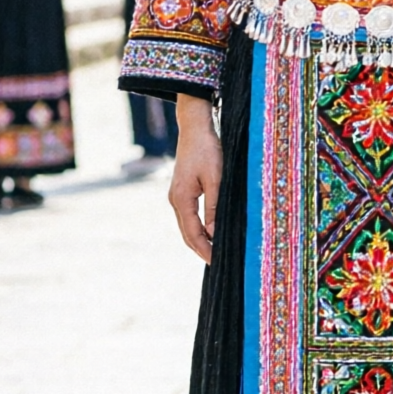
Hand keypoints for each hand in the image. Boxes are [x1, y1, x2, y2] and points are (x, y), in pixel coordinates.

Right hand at [168, 95, 221, 260]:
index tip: (216, 263)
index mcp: (181, 199)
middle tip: (217, 265)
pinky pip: (189, 216)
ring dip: (199, 240)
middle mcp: (175, 200)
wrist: (195, 128)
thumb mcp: (216, 178)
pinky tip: (210, 233)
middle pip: (187, 233)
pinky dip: (198, 228)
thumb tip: (214, 232)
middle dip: (201, 250)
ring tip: (215, 254)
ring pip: (187, 226)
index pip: (192, 233)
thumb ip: (215, 206)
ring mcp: (177, 196)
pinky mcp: (182, 191)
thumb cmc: (207, 150)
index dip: (204, 249)